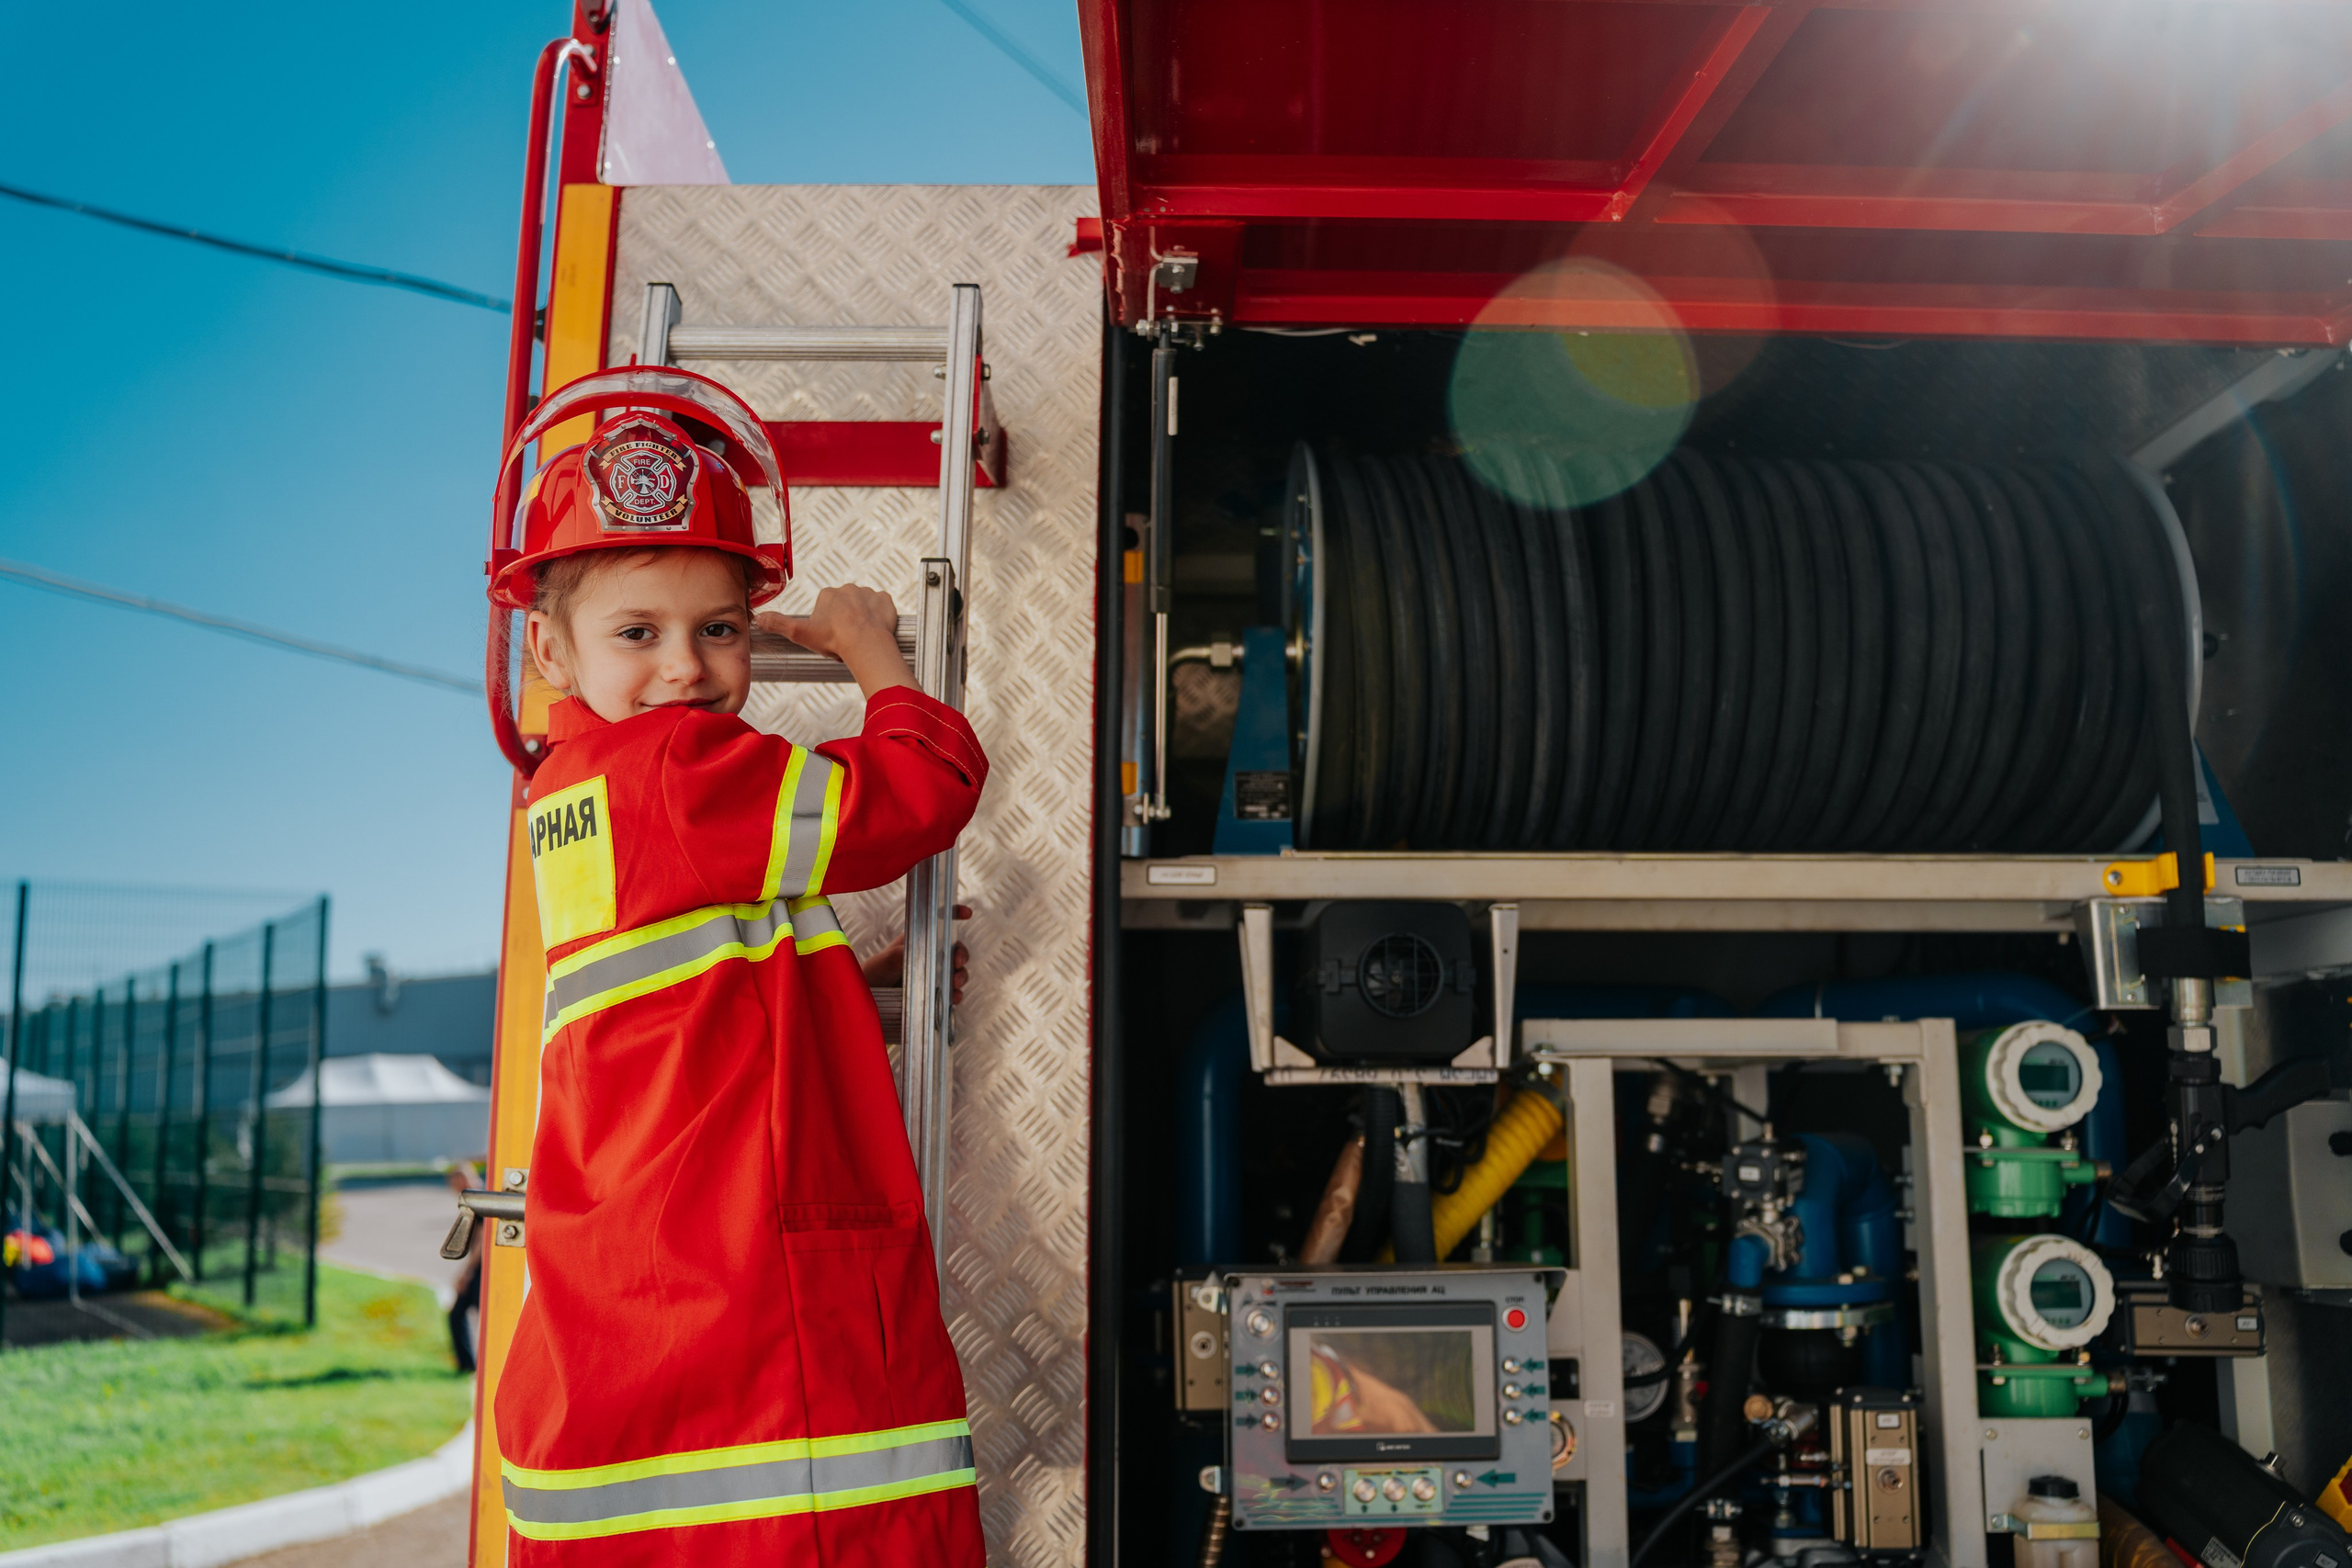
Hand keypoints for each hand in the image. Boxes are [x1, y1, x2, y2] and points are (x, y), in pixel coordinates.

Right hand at [758, 584, 915, 699]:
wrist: (865, 643)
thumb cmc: (833, 640)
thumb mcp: (800, 633)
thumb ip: (778, 624)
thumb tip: (758, 618)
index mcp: (827, 594)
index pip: (826, 607)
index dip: (828, 624)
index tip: (831, 636)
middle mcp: (848, 588)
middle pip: (845, 606)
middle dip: (845, 620)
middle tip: (846, 639)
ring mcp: (869, 593)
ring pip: (864, 606)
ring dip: (863, 618)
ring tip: (862, 637)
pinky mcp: (885, 600)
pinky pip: (882, 606)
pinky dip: (880, 616)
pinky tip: (876, 628)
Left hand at [860, 906, 972, 1005]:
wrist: (871, 999)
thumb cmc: (875, 974)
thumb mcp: (883, 961)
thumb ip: (897, 955)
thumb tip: (912, 953)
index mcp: (919, 938)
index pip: (940, 922)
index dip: (955, 914)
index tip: (967, 913)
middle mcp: (930, 954)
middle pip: (955, 949)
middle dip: (961, 955)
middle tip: (957, 964)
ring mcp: (935, 973)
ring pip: (957, 971)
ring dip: (961, 976)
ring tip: (955, 985)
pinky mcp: (936, 992)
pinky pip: (952, 992)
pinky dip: (957, 994)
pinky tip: (955, 998)